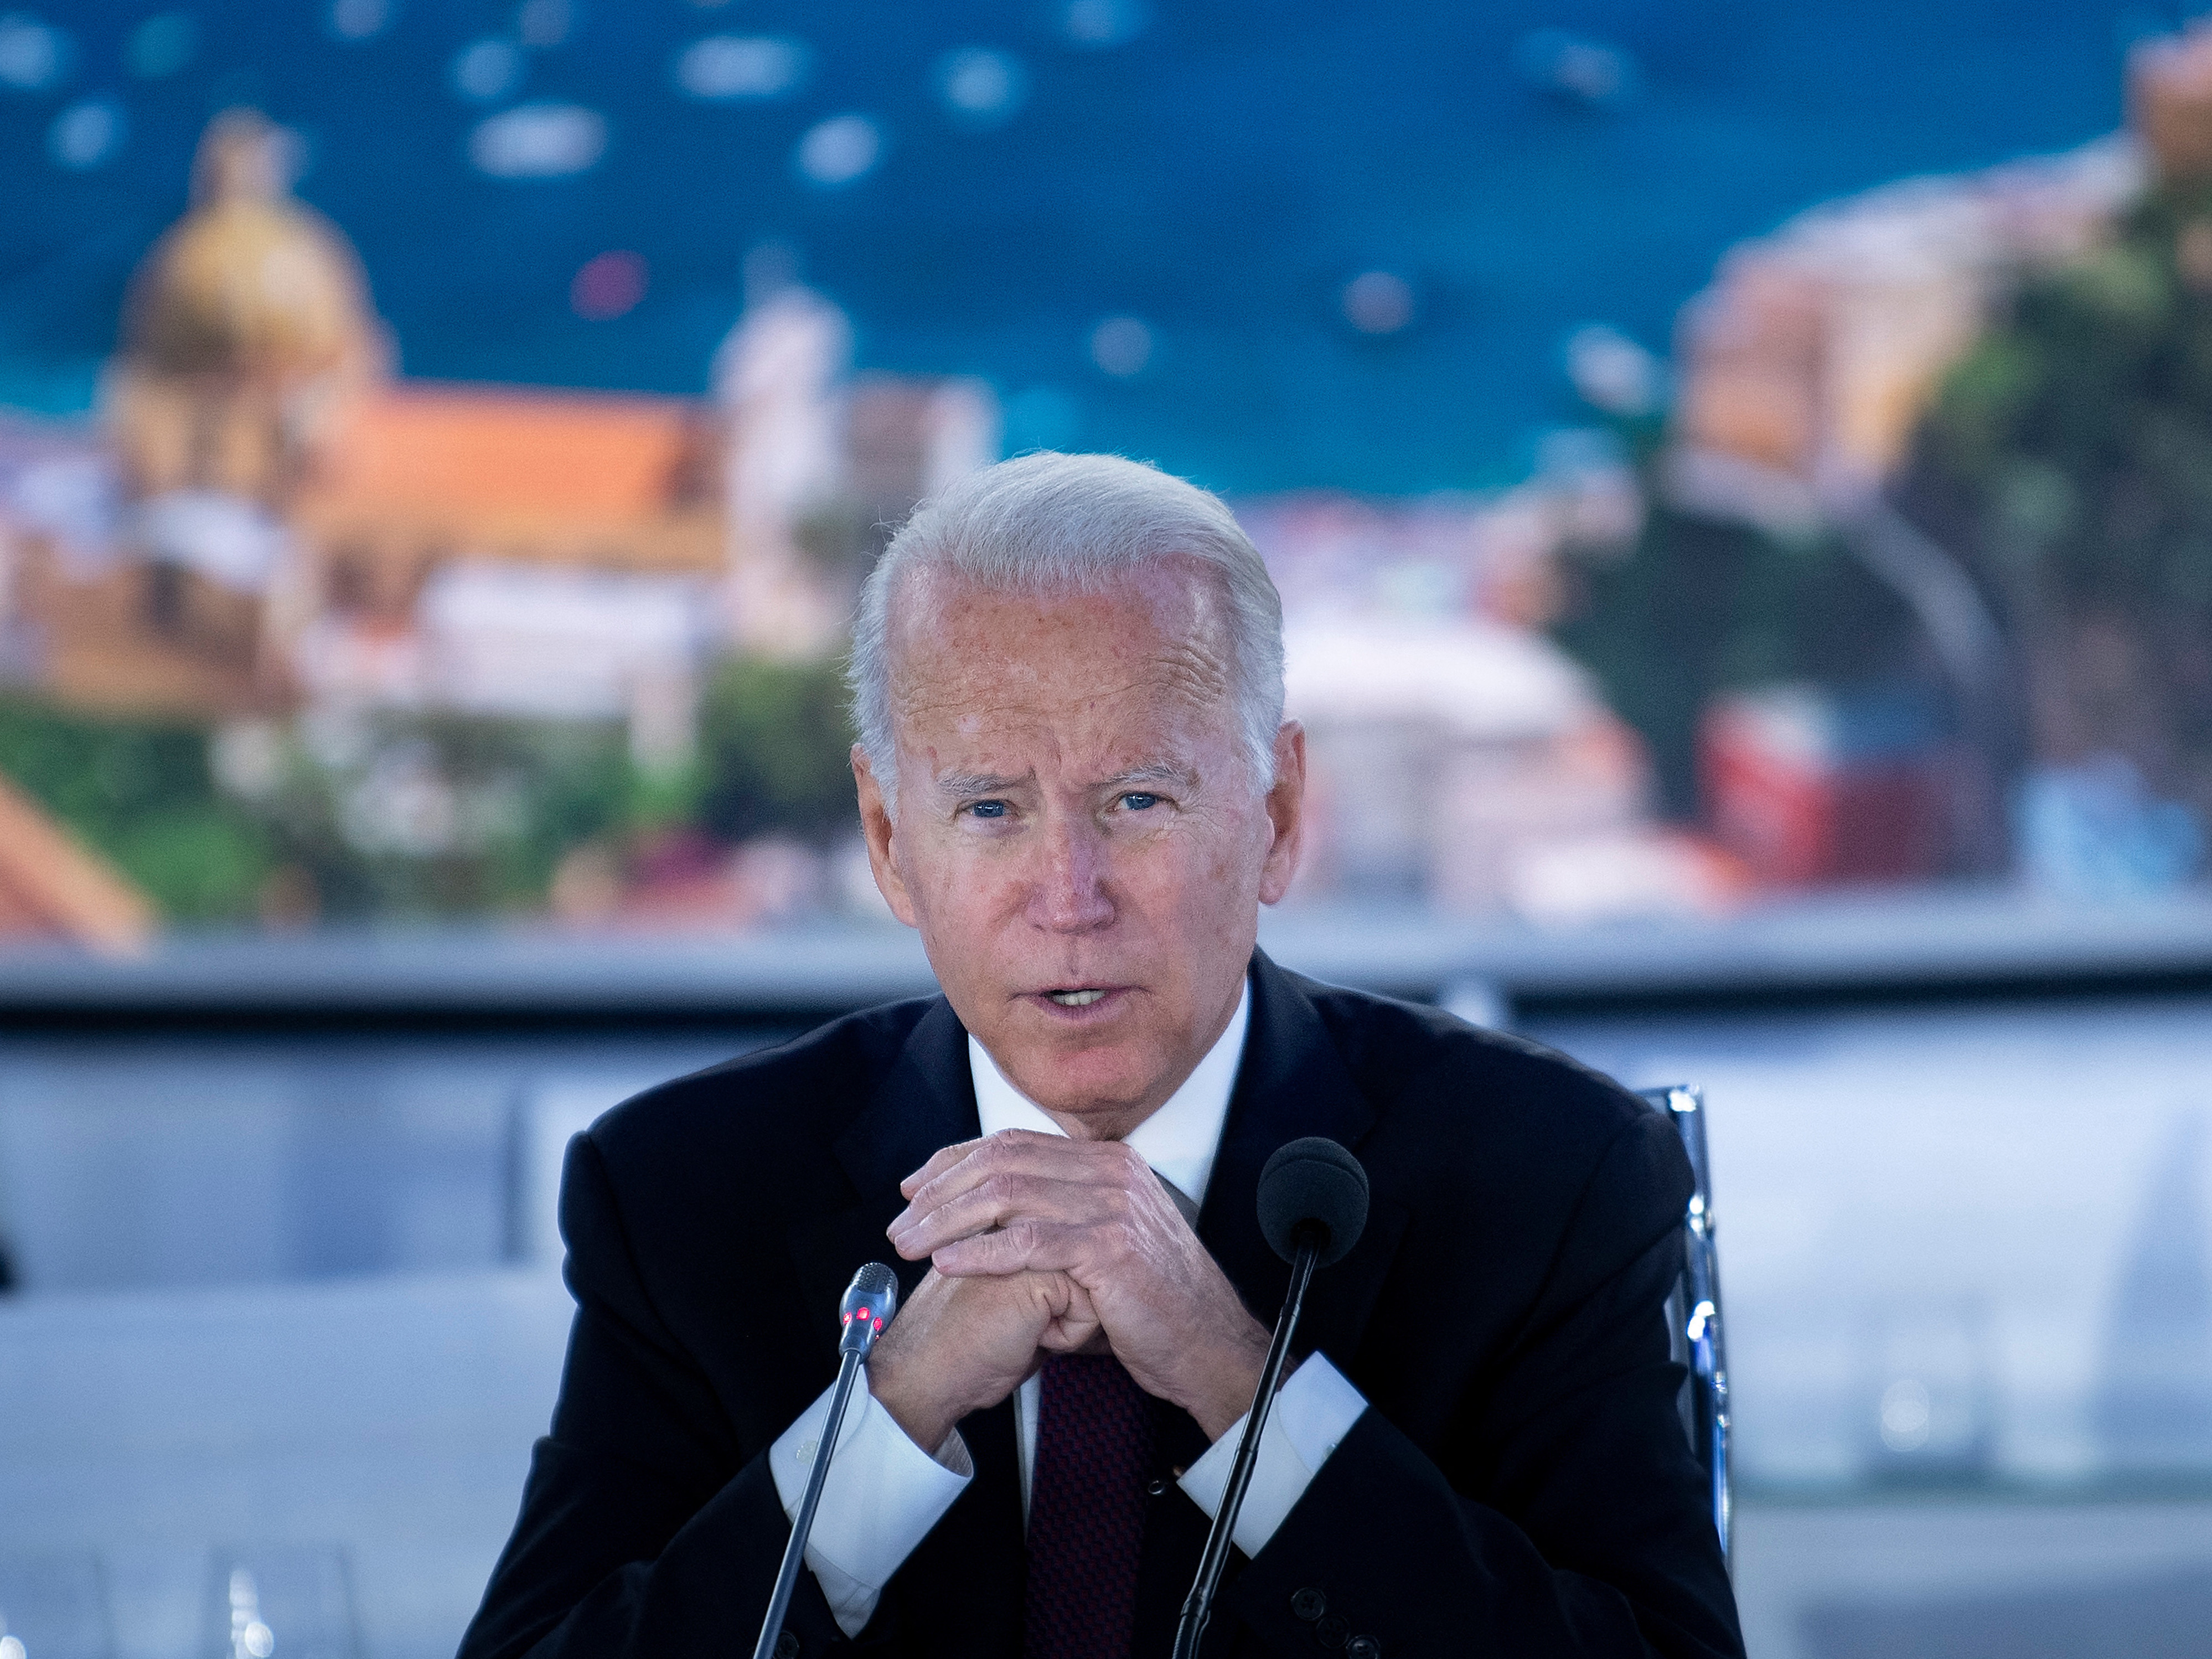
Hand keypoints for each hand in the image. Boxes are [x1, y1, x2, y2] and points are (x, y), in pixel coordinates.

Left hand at [888, 1130, 1271, 1439]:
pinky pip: (1030, 1241)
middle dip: (940, 1191)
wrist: (1207, 1344)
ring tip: (910, 1244)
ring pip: (1007, 1195)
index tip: (914, 1185)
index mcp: (1108, 1162)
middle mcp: (1111, 1171)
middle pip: (1002, 1161)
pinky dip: (982, 1251)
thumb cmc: (1152, 1304)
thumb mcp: (1103, 1242)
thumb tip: (996, 1212)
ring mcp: (1112, 1205)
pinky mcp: (1109, 1247)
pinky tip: (949, 1263)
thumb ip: (1060, 1216)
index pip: (1013, 1143)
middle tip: (901, 1223)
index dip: (955, 1161)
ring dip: (947, 1220)